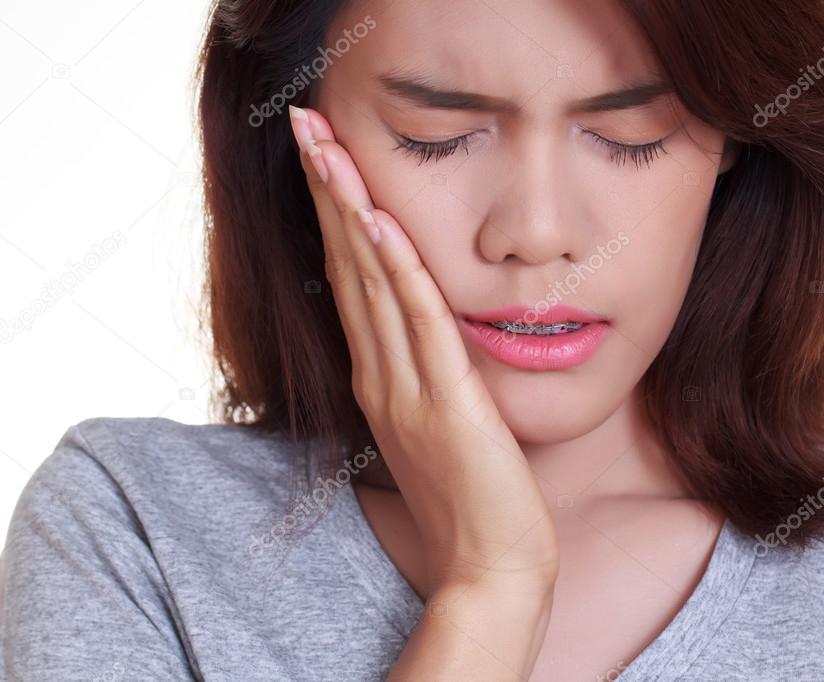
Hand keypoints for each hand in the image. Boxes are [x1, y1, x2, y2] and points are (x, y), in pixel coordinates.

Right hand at [288, 105, 558, 594]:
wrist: (489, 565)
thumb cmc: (468, 498)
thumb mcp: (436, 425)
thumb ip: (421, 374)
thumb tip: (421, 332)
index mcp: (380, 377)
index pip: (350, 280)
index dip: (334, 215)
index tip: (323, 157)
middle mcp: (381, 375)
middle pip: (347, 267)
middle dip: (328, 192)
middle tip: (306, 125)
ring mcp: (406, 389)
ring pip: (372, 283)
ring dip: (349, 210)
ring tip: (326, 147)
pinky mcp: (445, 403)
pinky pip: (418, 324)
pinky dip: (398, 270)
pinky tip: (380, 223)